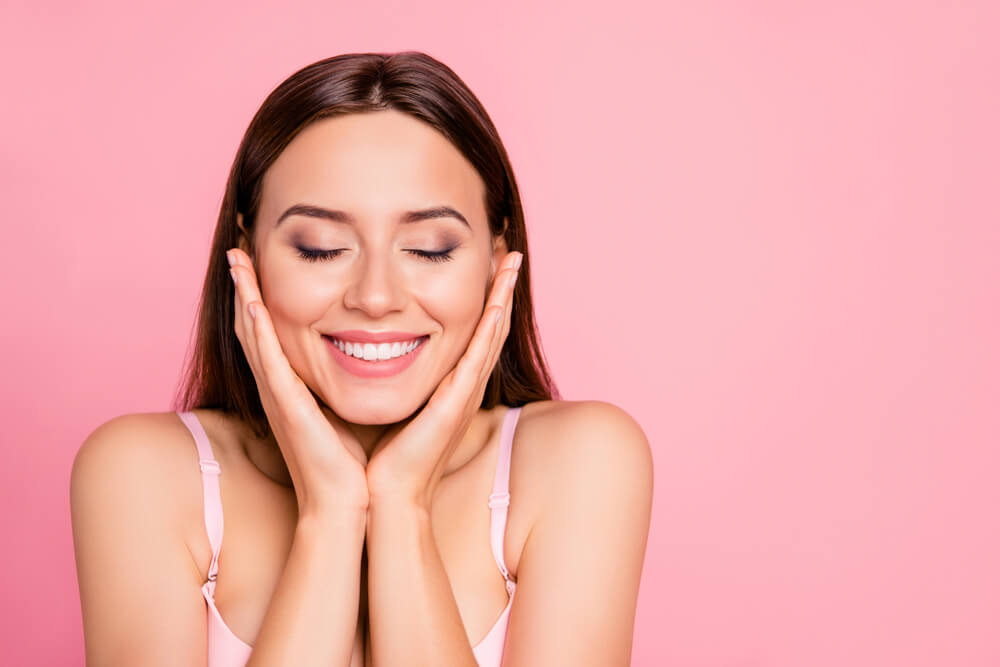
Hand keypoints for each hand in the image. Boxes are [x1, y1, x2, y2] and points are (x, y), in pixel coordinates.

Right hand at [228, 248, 368, 513]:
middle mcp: (278, 387)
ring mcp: (278, 395)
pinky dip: (256, 328)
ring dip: (242, 294)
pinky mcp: (286, 406)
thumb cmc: (350, 464)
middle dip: (243, 285)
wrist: (346, 504)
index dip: (260, 296)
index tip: (259, 261)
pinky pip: (267, 359)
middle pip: (252, 325)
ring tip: (236, 256)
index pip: (271, 332)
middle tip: (237, 246)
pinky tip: (250, 301)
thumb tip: (370, 358)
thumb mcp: (344, 412)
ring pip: (253, 334)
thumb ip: (344, 385)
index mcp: (292, 387)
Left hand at [364, 251, 522, 510]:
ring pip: (491, 334)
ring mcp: (464, 394)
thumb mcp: (393, 404)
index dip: (484, 297)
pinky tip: (497, 301)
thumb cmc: (383, 457)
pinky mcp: (456, 405)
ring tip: (512, 260)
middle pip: (490, 326)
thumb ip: (390, 376)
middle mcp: (463, 386)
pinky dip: (489, 328)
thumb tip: (373, 350)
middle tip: (510, 250)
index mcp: (449, 385)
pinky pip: (477, 359)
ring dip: (504, 296)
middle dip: (502, 287)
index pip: (472, 331)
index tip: (487, 262)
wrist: (385, 497)